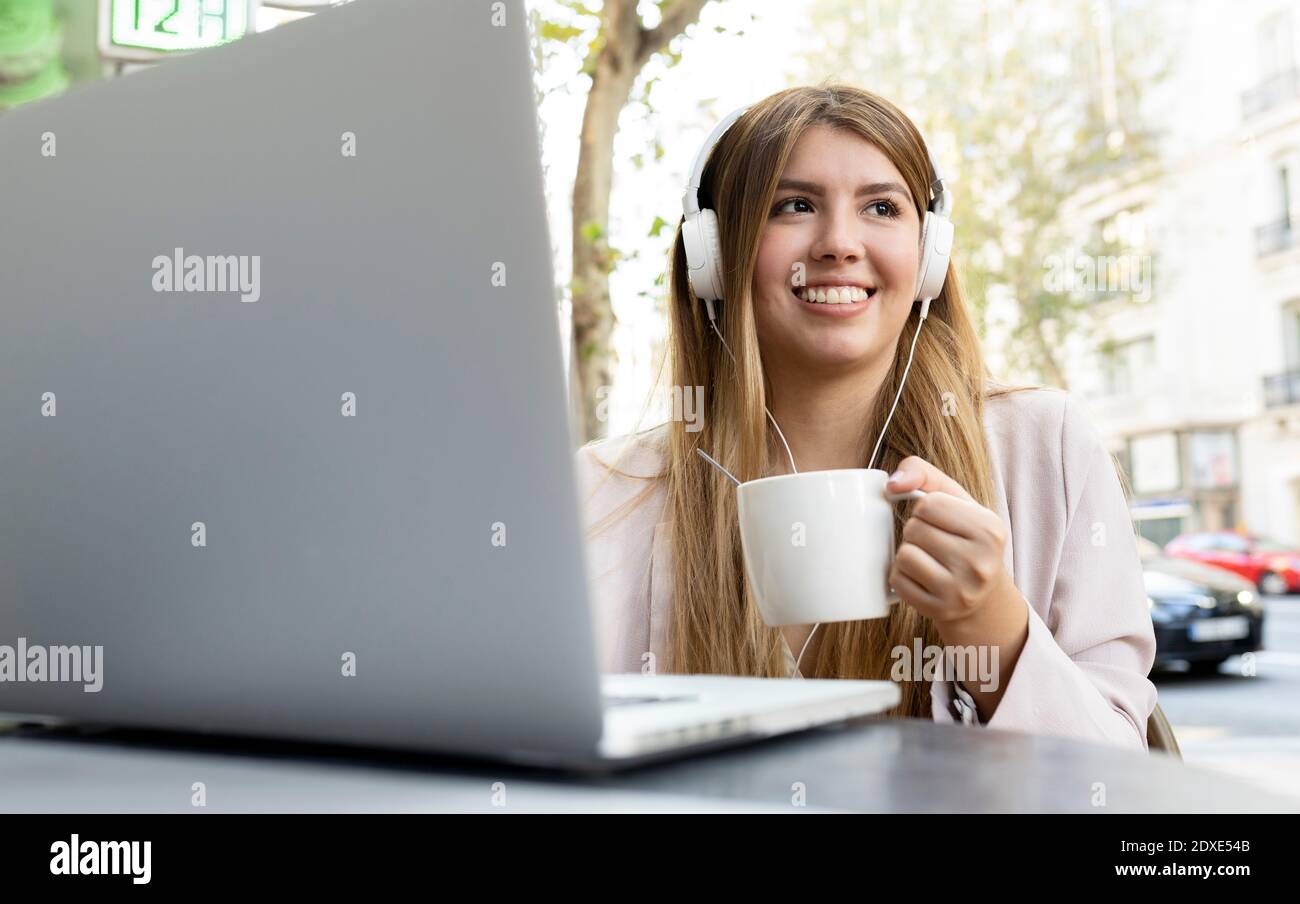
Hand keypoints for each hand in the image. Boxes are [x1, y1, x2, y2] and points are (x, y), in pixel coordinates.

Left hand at [885, 455, 1017, 632]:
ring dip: (907, 554)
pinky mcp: (940, 610)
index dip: (925, 508)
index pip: (928, 503)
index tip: (940, 520)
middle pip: (914, 529)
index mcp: (990, 529)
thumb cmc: (963, 538)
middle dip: (916, 531)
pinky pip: (897, 581)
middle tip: (934, 543)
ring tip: (928, 559)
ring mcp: (961, 591)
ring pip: (904, 555)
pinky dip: (902, 576)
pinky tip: (922, 578)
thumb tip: (891, 484)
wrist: (982, 598)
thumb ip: (924, 473)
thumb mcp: (956, 500)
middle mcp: (980, 563)